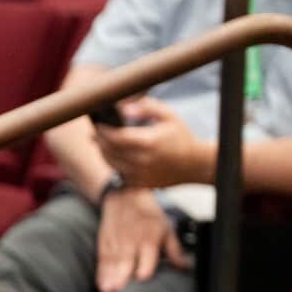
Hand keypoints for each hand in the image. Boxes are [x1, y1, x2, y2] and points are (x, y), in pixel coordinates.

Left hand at [94, 98, 210, 188]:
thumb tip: (124, 109)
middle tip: (97, 130)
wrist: (194, 164)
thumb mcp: (168, 116)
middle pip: (108, 150)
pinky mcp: (139, 184)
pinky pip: (118, 173)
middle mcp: (142, 160)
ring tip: (103, 141)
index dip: (102, 129)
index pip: (114, 136)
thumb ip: (146, 108)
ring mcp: (140, 174)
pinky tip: (115, 154)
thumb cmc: (180, 137)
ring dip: (104, 151)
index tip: (98, 122)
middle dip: (100, 139)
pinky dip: (114, 163)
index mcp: (148, 142)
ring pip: (110, 163)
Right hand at [95, 187, 189, 291]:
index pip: (146, 253)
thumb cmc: (148, 216)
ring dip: (110, 277)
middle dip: (122, 275)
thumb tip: (184, 267)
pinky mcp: (105, 243)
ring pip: (113, 262)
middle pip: (126, 260)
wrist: (125, 197)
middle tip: (118, 291)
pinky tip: (101, 285)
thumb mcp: (166, 229)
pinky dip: (101, 272)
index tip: (142, 277)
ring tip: (107, 291)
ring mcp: (116, 242)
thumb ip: (174, 250)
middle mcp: (131, 241)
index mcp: (148, 238)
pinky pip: (103, 260)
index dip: (145, 264)